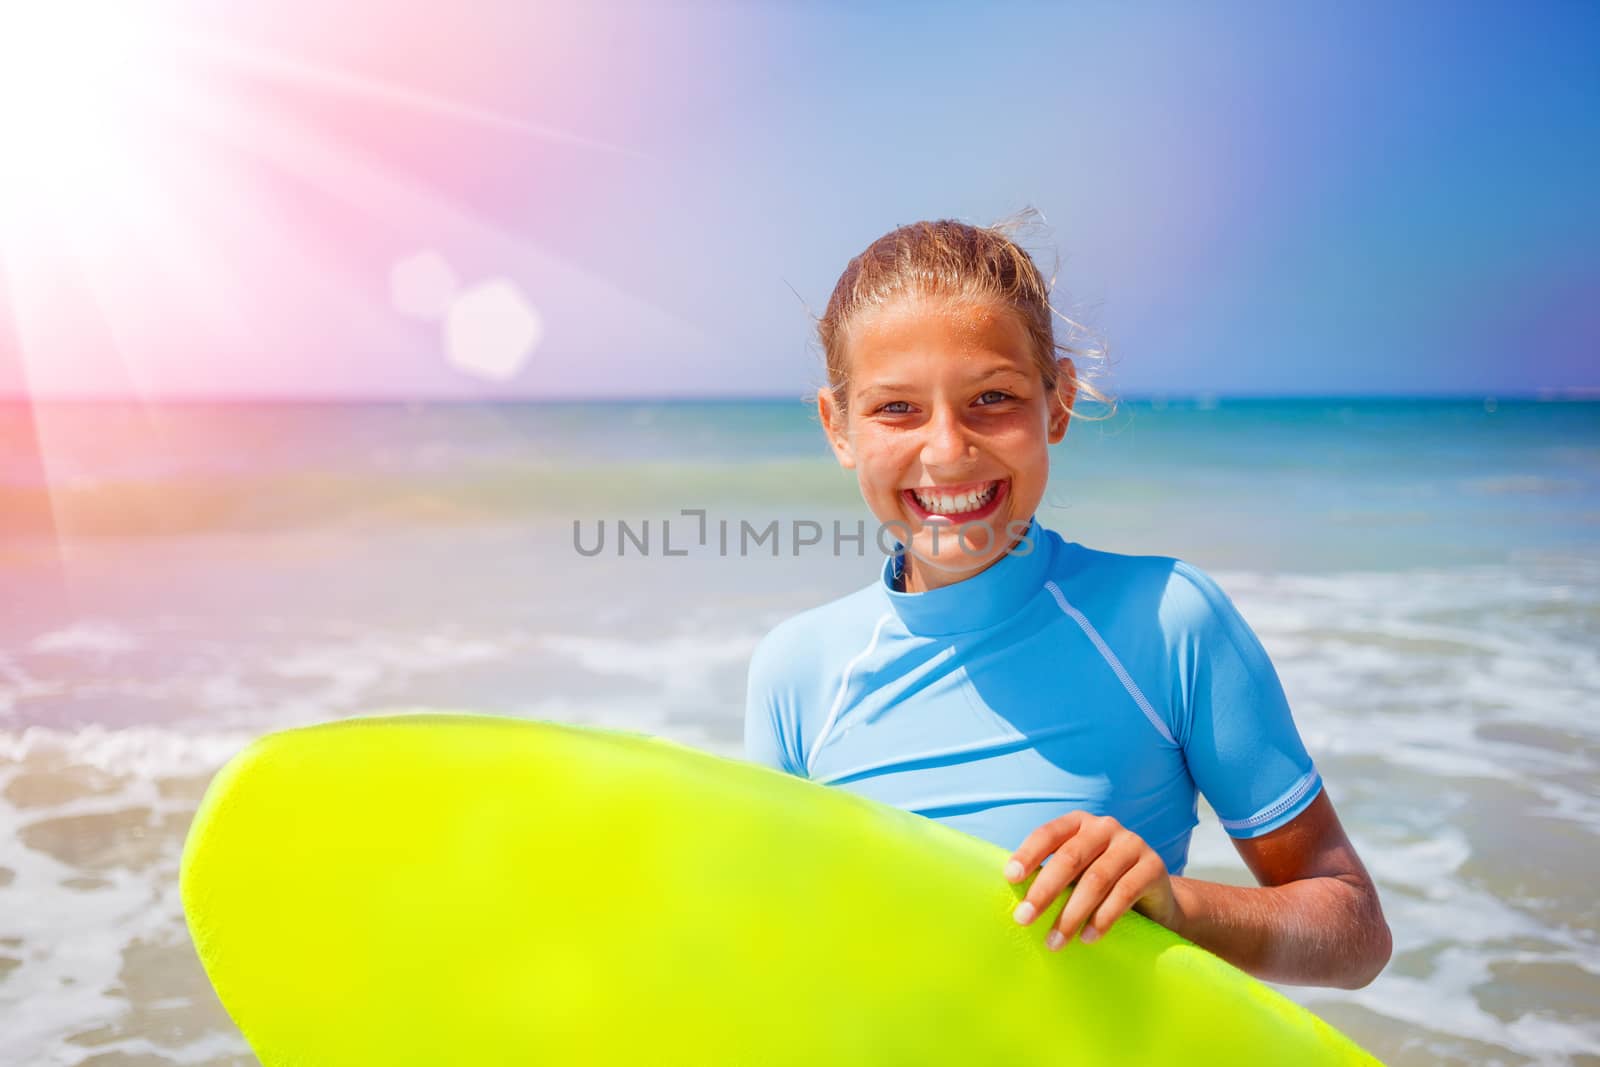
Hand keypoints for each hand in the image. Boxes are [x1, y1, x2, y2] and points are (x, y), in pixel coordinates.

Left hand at [1004, 811, 1179, 950]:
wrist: (1155, 898)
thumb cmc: (1102, 886)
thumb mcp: (1076, 875)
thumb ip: (1052, 876)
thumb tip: (1014, 900)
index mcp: (1079, 822)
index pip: (1048, 834)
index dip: (1028, 854)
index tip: (1010, 878)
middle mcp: (1105, 827)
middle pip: (1070, 858)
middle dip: (1044, 891)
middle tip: (1024, 919)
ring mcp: (1132, 844)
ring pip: (1096, 879)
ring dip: (1071, 914)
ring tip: (1055, 941)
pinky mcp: (1154, 866)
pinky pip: (1124, 893)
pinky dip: (1102, 918)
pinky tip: (1087, 938)